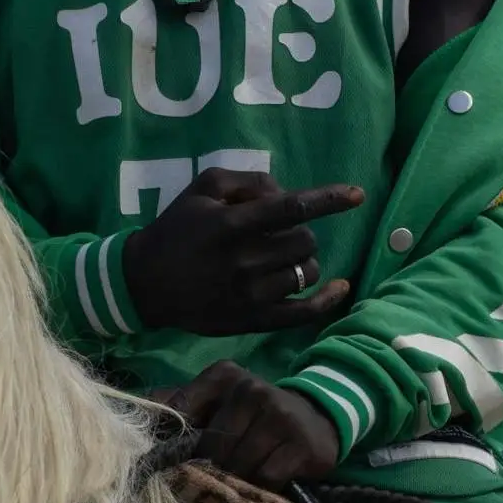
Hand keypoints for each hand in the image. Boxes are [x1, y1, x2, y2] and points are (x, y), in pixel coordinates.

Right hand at [124, 169, 363, 335]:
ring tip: (284, 258)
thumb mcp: (203, 188)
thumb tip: (285, 192)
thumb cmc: (177, 229)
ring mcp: (251, 294)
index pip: (292, 208)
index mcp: (233, 224)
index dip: (329, 199)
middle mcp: (245, 260)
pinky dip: (327, 301)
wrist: (146, 283)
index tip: (357, 194)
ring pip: (307, 272)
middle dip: (303, 232)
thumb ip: (247, 182)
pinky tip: (340, 288)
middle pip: (305, 242)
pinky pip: (303, 313)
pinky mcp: (253, 321)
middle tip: (281, 234)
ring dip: (305, 260)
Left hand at [169, 362, 340, 488]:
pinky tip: (271, 476)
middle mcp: (252, 389)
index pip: (182, 412)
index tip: (178, 458)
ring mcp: (279, 415)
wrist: (317, 419)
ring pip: (238, 466)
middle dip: (216, 467)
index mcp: (224, 376)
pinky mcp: (301, 444)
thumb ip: (178, 404)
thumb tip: (136, 410)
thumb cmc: (254, 416)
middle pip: (212, 448)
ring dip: (241, 479)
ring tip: (250, 471)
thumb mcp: (218, 401)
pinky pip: (266, 479)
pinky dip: (264, 487)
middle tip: (227, 469)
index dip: (177, 443)